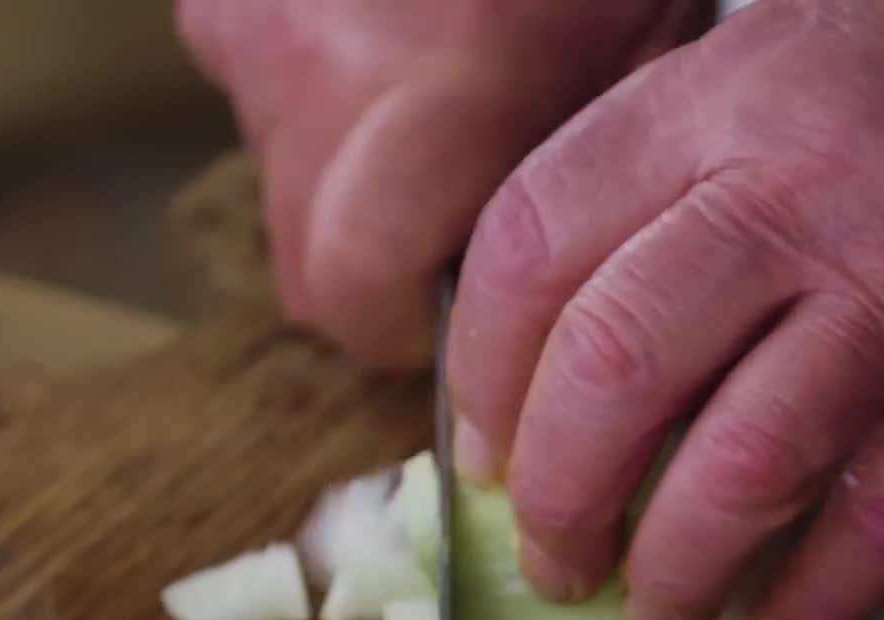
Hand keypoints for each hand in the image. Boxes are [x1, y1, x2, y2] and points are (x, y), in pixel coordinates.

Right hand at [177, 0, 705, 366]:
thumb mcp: (633, 61)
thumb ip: (555, 192)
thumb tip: (517, 292)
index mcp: (431, 94)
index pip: (346, 293)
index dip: (401, 325)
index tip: (453, 312)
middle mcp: (311, 66)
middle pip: (303, 254)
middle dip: (376, 262)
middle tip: (451, 215)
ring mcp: (250, 18)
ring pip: (277, 169)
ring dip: (344, 171)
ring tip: (428, 93)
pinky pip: (253, 79)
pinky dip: (307, 81)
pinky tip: (380, 28)